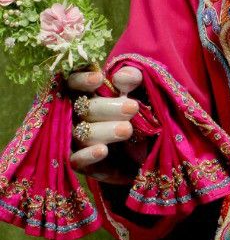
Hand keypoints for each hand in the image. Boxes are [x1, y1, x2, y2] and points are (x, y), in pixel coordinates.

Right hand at [68, 65, 142, 182]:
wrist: (145, 149)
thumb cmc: (137, 111)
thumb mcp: (140, 89)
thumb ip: (133, 78)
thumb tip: (120, 77)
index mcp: (85, 94)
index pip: (73, 83)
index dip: (81, 80)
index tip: (99, 79)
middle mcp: (76, 116)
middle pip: (82, 109)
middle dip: (107, 108)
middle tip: (132, 108)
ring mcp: (76, 139)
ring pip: (81, 133)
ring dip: (104, 131)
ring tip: (127, 129)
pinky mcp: (81, 162)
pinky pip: (76, 160)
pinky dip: (87, 155)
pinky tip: (103, 150)